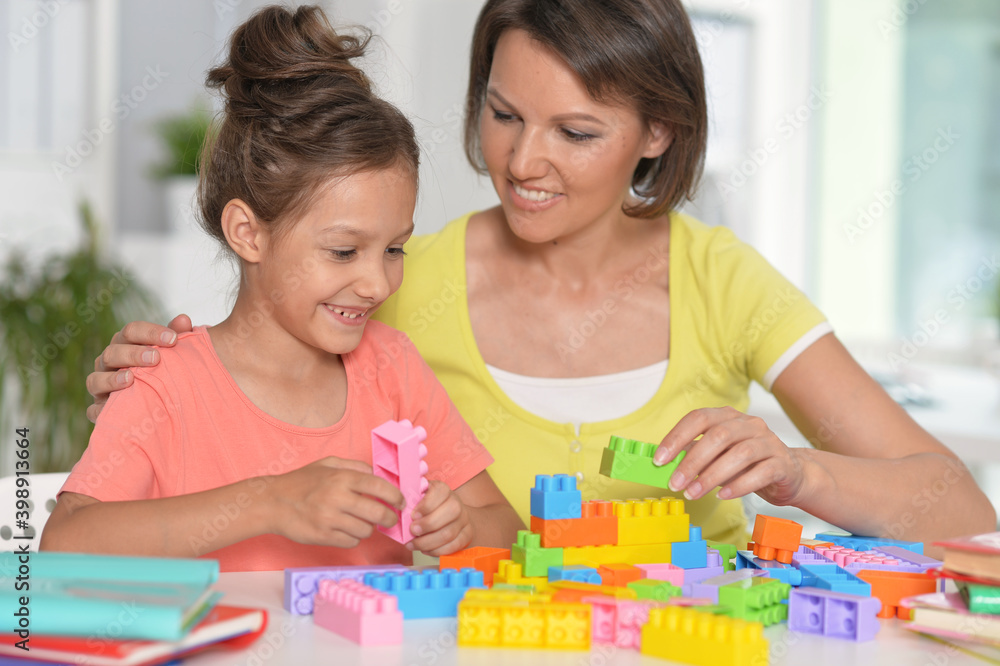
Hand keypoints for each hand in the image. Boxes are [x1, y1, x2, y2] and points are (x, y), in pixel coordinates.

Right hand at [86, 315, 192, 421]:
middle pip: (112, 352)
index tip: (173, 339)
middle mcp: (109, 363)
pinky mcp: (100, 409)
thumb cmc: (167, 369)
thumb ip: (178, 335)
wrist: (164, 402)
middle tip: (156, 358)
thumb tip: (183, 319)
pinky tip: (115, 408)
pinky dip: (100, 410)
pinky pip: (93, 411)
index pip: (131, 331)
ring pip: (95, 379)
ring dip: (111, 379)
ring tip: (131, 378)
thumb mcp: (173, 352)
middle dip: (133, 354)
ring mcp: (102, 386)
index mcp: (126, 344)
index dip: (150, 332)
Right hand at [267, 457, 405, 547]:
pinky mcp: (323, 536)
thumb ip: (354, 467)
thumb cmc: (301, 482)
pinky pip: (351, 541)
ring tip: (361, 522)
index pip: (380, 487)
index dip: (396, 496)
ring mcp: (330, 519)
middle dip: (390, 518)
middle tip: (390, 519)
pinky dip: (353, 537)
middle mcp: (337, 498)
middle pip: (378, 513)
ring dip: (368, 528)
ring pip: (366, 530)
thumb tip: (378, 475)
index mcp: (341, 478)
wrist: (272, 502)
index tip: (401, 502)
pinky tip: (346, 530)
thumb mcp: (328, 464)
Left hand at [407, 480, 472, 555]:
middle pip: (450, 512)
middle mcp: (456, 502)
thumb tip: (398, 510)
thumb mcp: (420, 497)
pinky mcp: (467, 535)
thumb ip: (411, 500)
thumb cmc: (429, 507)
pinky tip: (425, 550)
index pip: (440, 493)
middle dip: (428, 524)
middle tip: (412, 531)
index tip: (413, 515)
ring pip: (449, 533)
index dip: (426, 505)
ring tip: (413, 544)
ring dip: (428, 542)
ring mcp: (464, 519)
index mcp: (444, 490)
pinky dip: (437, 550)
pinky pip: (454, 546)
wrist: (452, 515)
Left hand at [653, 406, 805, 505]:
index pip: (699, 418)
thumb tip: (666, 465)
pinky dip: (739, 485)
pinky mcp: (782, 464)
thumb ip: (695, 456)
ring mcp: (769, 442)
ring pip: (740, 454)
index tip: (660, 459)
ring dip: (711, 476)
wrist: (788, 474)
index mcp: (729, 416)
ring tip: (694, 493)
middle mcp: (750, 424)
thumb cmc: (746, 464)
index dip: (677, 437)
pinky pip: (761, 472)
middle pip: (719, 436)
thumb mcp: (717, 456)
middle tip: (675, 483)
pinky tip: (722, 495)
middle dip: (693, 461)